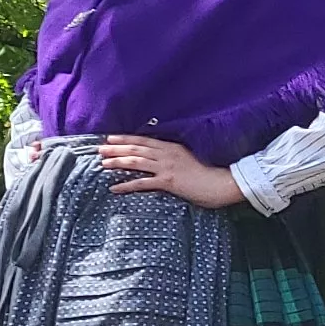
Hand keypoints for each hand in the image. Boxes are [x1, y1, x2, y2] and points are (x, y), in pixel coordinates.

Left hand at [100, 134, 246, 207]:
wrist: (224, 183)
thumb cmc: (211, 174)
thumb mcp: (191, 160)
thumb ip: (176, 158)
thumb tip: (165, 161)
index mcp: (173, 147)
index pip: (144, 141)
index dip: (126, 139)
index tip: (111, 137)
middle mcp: (167, 154)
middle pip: (136, 148)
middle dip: (116, 148)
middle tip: (100, 148)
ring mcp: (167, 167)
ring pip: (136, 161)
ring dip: (117, 162)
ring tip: (103, 164)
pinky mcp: (168, 181)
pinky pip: (142, 182)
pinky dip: (126, 185)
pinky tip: (114, 188)